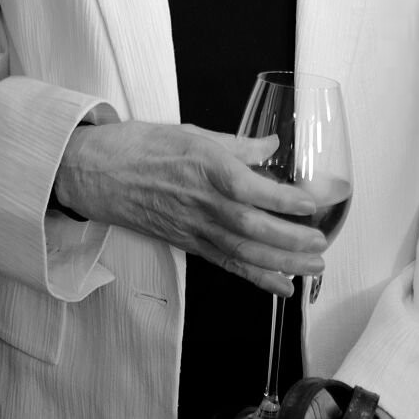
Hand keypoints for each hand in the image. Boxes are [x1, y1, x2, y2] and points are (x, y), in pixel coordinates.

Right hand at [52, 120, 326, 296]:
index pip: (259, 189)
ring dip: (282, 264)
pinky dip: (255, 278)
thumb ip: (239, 145)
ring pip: (244, 252)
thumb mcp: (194, 132)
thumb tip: (273, 145)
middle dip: (293, 240)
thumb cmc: (140, 147)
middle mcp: (205, 203)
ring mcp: (195, 228)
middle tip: (322, 244)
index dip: (292, 198)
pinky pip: (226, 264)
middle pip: (255, 229)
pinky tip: (281, 286)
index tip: (319, 200)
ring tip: (313, 269)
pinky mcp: (188, 243)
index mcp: (209, 169)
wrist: (97, 173)